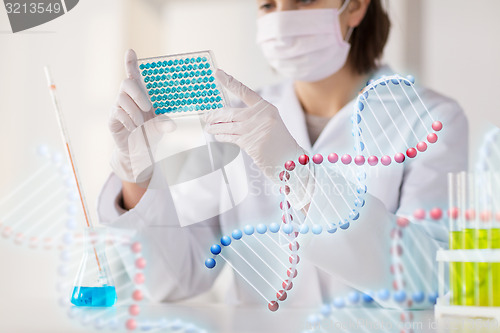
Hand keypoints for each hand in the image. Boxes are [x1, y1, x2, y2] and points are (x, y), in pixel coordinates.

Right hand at [109, 49, 173, 183]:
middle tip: (147, 106)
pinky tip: (133, 128)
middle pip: (126, 83)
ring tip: (141, 125)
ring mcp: (118, 106)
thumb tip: (172, 125)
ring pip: (122, 99)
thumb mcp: (160, 128)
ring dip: (134, 112)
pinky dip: (128, 121)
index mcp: (141, 94)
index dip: (131, 62)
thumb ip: (164, 124)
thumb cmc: (150, 134)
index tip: (130, 51)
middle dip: (137, 93)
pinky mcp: (112, 117)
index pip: (133, 74)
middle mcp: (128, 97)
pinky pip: (117, 112)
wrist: (138, 152)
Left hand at [205, 69, 304, 180]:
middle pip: (230, 113)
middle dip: (215, 115)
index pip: (243, 91)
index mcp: (266, 107)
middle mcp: (260, 116)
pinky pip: (230, 138)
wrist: (290, 159)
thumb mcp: (269, 122)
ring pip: (227, 127)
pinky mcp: (249, 142)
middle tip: (206, 116)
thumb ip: (252, 117)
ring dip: (215, 128)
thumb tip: (228, 116)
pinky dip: (221, 137)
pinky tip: (217, 136)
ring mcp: (254, 129)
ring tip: (208, 127)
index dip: (229, 82)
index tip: (218, 73)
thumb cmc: (279, 142)